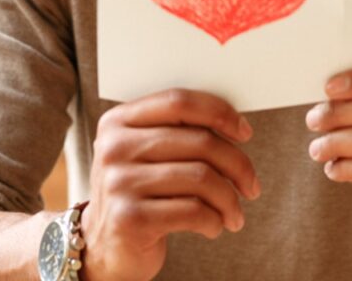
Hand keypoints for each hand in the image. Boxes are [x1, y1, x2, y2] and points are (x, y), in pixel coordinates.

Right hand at [81, 89, 259, 280]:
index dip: (219, 113)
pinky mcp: (130, 219)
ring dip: (229, 199)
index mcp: (117, 121)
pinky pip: (193, 211)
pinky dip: (214, 220)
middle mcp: (114, 148)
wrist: (101, 248)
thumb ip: (174, 133)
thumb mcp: (142, 155)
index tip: (245, 132)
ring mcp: (119, 183)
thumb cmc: (136, 195)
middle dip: (237, 165)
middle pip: (198, 141)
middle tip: (251, 185)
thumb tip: (234, 125)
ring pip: (201, 178)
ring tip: (234, 214)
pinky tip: (214, 226)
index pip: (178, 102)